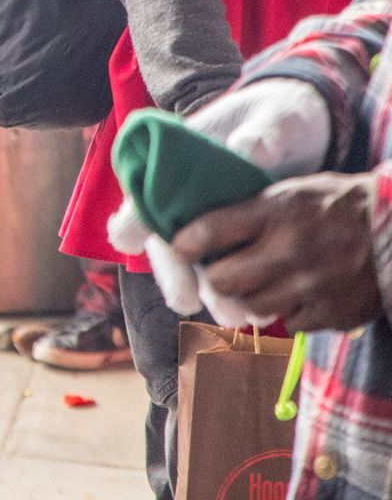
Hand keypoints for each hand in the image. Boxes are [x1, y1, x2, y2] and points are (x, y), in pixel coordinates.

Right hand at [108, 79, 335, 318]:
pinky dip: (237, 291)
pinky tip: (257, 311)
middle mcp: (183, 196)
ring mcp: (207, 219)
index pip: (143, 191)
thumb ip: (262, 134)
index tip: (131, 239)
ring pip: (194, 262)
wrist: (300, 129)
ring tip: (235, 317)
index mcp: (176, 160)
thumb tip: (249, 149)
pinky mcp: (236, 238)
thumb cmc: (276, 116)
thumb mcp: (273, 118)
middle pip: (164, 239)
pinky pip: (225, 267)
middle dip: (174, 272)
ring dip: (209, 291)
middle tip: (187, 300)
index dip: (134, 216)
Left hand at [173, 172, 382, 333]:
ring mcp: (313, 286)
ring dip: (250, 298)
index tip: (179, 247)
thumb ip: (251, 211)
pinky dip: (289, 312)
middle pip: (223, 280)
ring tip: (262, 283)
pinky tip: (300, 294)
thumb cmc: (338, 205)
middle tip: (220, 272)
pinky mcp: (334, 313)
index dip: (186, 243)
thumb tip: (201, 231)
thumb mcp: (292, 192)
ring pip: (252, 308)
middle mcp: (292, 251)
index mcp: (278, 212)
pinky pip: (291, 323)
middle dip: (216, 277)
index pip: (212, 230)